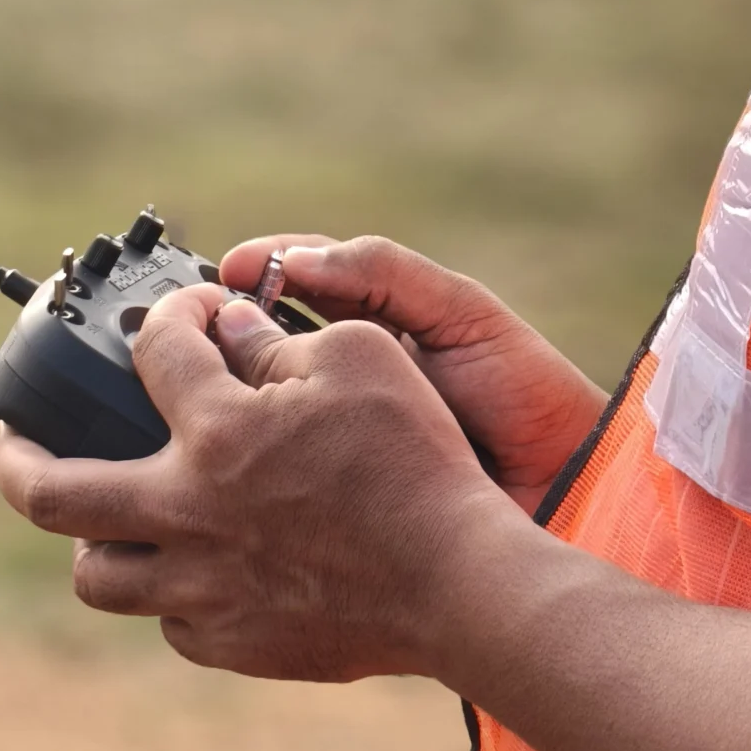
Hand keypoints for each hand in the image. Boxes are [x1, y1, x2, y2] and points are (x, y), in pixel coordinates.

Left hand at [0, 283, 529, 679]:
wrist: (457, 584)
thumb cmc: (414, 461)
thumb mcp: (360, 358)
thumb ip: (279, 338)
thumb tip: (228, 329)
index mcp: (216, 433)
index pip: (153, 351)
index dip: (168, 317)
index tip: (189, 315)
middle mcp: (188, 514)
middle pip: (53, 493)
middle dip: (17, 457)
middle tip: (13, 439)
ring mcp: (202, 588)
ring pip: (97, 575)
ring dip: (88, 535)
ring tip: (101, 511)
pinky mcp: (232, 642)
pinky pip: (167, 617)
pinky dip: (166, 583)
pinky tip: (191, 559)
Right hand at [220, 233, 605, 511]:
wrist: (566, 483)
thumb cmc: (524, 390)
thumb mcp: (460, 313)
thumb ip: (386, 275)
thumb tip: (298, 260)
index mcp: (375, 322)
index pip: (296, 281)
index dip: (257, 270)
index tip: (225, 270)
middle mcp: (346, 377)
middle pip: (263, 343)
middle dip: (222, 331)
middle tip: (184, 325)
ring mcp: (337, 436)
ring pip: (262, 407)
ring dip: (224, 397)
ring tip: (190, 387)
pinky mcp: (334, 491)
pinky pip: (281, 470)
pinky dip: (249, 461)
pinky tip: (224, 457)